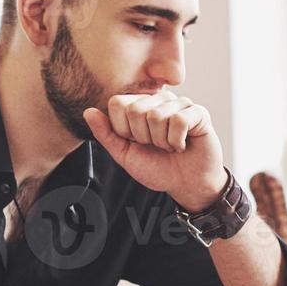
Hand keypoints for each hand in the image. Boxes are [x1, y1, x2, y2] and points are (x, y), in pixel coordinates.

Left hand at [84, 93, 226, 210]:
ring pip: (158, 116)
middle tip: (157, 146)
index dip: (124, 129)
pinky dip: (177, 140)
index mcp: (140, 106)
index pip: (118, 103)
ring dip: (163, 141)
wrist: (186, 185)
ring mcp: (179, 104)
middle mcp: (159, 100)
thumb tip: (88, 112)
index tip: (137, 141)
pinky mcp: (198, 113)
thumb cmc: (158, 169)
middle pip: (136, 110)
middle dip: (144, 137)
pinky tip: (182, 144)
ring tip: (170, 146)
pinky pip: (179, 121)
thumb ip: (106, 134)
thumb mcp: (125, 155)